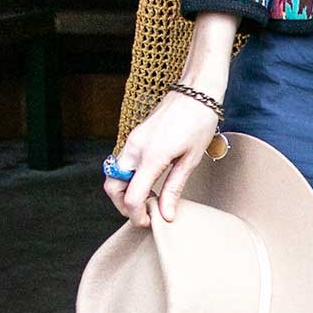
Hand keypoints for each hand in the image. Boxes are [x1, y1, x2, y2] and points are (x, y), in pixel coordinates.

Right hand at [104, 12, 238, 225]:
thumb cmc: (199, 121)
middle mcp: (135, 148)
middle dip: (124, 206)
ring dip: (125, 192)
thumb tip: (166, 215)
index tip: (151, 221)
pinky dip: (128, 179)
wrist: (196, 90)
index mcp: (152, 156)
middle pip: (113, 187)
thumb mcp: (190, 160)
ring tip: (149, 198)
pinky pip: (122, 163)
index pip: (131, 197)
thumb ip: (174, 189)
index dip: (138, 215)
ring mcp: (132, 141)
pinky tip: (149, 182)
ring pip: (114, 175)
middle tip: (145, 213)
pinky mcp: (134, 137)